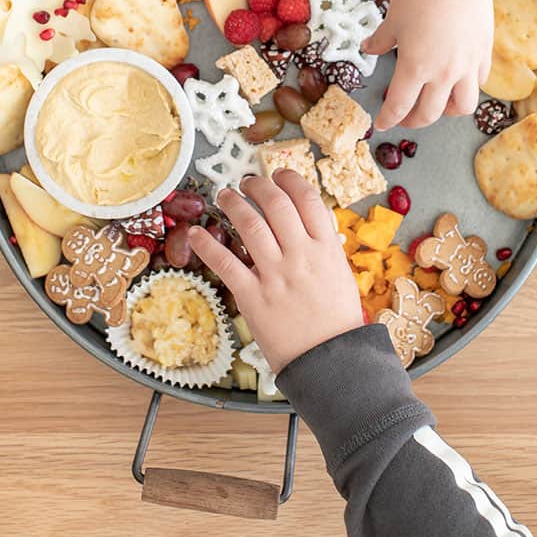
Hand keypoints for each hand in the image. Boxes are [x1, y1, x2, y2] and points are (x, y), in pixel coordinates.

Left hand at [188, 172, 362, 373]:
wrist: (331, 362)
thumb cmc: (337, 320)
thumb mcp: (339, 274)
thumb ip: (323, 245)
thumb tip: (307, 215)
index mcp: (326, 249)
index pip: (307, 199)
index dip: (289, 180)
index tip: (278, 174)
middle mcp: (301, 256)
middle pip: (276, 204)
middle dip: (258, 186)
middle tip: (246, 182)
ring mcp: (276, 276)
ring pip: (251, 224)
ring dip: (233, 204)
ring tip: (224, 196)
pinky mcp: (253, 297)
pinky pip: (226, 263)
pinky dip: (207, 245)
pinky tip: (196, 233)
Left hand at [365, 0, 493, 129]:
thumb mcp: (393, 19)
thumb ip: (380, 40)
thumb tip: (368, 48)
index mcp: (415, 67)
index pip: (399, 105)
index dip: (388, 119)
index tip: (380, 124)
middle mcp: (443, 74)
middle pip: (429, 114)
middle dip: (413, 121)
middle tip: (404, 118)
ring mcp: (467, 67)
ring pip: (461, 107)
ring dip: (445, 112)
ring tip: (436, 104)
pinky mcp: (484, 56)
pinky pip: (478, 84)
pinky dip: (465, 89)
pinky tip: (457, 81)